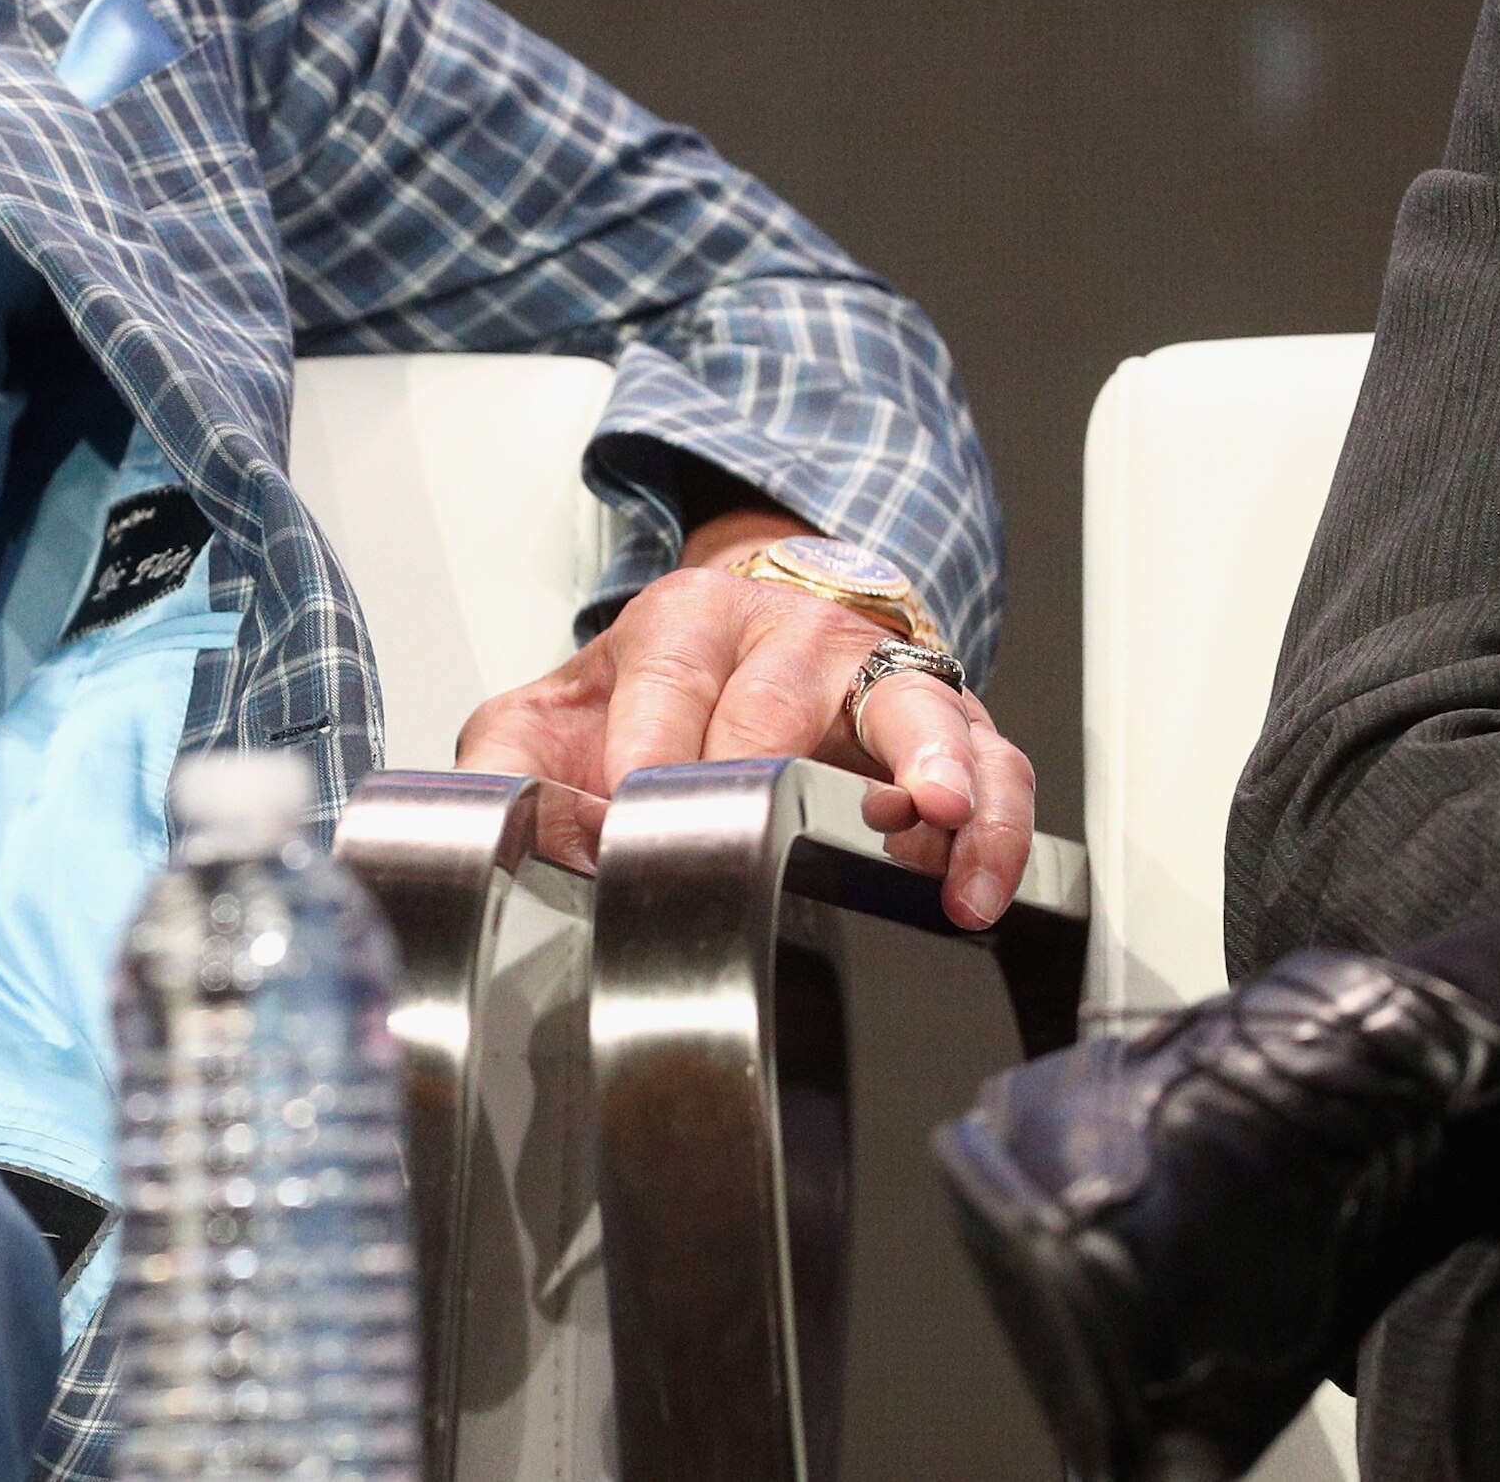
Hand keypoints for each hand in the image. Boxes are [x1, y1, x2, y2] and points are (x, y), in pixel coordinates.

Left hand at [449, 515, 1037, 927]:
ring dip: (931, 770)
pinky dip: (995, 822)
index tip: (632, 807)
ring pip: (918, 710)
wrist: (745, 643)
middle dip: (767, 764)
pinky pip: (994, 764)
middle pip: (783, 689)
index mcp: (686, 619)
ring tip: (936, 824)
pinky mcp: (951, 725)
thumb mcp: (551, 715)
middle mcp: (791, 633)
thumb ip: (506, 765)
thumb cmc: (654, 691)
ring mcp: (879, 676)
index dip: (647, 747)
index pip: (666, 675)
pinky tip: (974, 880)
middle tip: (760, 826)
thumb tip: (505, 827)